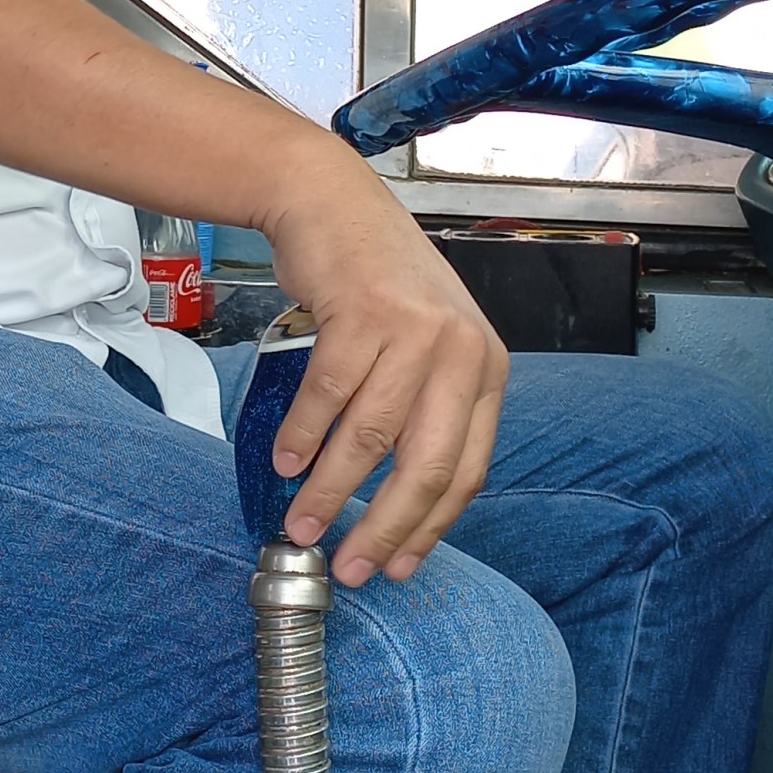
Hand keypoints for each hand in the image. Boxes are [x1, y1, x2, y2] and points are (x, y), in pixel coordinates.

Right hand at [256, 146, 508, 587]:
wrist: (333, 204)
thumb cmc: (377, 285)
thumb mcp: (427, 347)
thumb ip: (426, 413)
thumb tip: (400, 505)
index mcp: (486, 372)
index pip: (467, 471)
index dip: (429, 528)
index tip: (396, 568)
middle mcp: (463, 353)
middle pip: (425, 465)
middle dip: (384, 528)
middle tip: (350, 569)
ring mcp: (415, 331)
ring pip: (370, 436)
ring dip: (331, 491)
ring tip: (303, 526)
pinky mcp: (364, 313)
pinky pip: (329, 394)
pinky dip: (303, 436)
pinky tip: (286, 463)